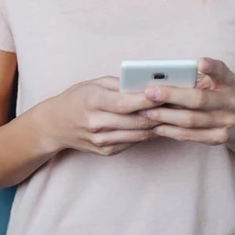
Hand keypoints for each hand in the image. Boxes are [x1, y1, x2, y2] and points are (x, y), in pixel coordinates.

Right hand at [34, 76, 162, 156]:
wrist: (55, 125)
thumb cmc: (77, 98)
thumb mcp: (93, 83)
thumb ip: (119, 84)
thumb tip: (145, 84)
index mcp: (93, 102)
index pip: (126, 102)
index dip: (148, 98)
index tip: (166, 91)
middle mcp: (97, 124)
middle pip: (137, 120)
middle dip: (160, 111)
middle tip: (178, 102)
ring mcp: (102, 141)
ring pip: (139, 133)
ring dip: (158, 124)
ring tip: (174, 113)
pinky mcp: (106, 151)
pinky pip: (133, 142)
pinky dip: (147, 132)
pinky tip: (158, 123)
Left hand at [139, 58, 234, 145]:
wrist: (234, 120)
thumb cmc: (212, 92)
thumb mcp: (210, 80)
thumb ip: (192, 77)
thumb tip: (158, 79)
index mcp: (228, 80)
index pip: (221, 70)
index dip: (211, 66)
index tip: (199, 62)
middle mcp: (231, 100)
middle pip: (199, 98)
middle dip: (171, 95)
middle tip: (148, 92)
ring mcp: (227, 121)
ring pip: (190, 119)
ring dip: (164, 116)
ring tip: (145, 111)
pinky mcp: (219, 137)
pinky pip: (189, 135)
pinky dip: (169, 131)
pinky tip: (155, 126)